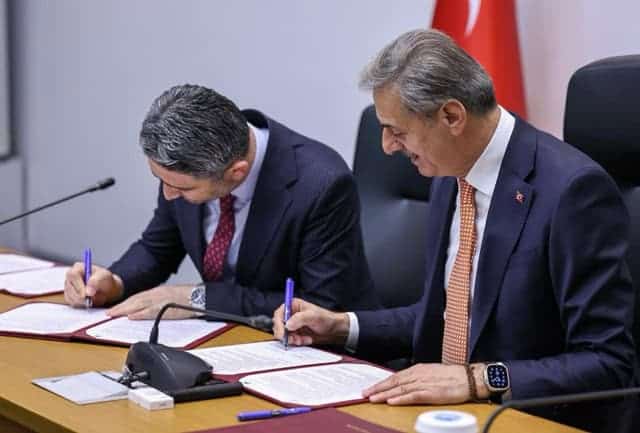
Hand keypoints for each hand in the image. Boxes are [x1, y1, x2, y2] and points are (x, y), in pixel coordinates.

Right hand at [64, 263, 123, 307]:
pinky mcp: (68, 296)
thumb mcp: (105, 277)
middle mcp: (71, 277)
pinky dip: (80, 304)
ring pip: (70, 296)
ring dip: (81, 301)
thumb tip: (88, 291)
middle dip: (80, 296)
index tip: (87, 294)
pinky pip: (71, 303)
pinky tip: (87, 302)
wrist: (107, 289)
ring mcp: (68, 286)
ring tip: (92, 299)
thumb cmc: (106, 280)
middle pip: (69, 287)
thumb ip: (97, 282)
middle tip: (90, 300)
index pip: (73, 275)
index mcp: (78, 267)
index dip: (79, 286)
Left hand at [107, 285, 193, 319]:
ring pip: (139, 305)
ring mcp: (161, 301)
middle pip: (135, 300)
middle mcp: (157, 294)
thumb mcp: (170, 297)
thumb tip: (146, 311)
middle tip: (108, 313)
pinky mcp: (166, 308)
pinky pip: (150, 311)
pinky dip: (140, 314)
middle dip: (120, 307)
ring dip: (125, 310)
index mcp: (158, 292)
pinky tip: (131, 317)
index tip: (115, 309)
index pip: (137, 298)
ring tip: (114, 315)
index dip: (125, 303)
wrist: (200, 297)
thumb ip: (158, 303)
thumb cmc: (188, 298)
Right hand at [272, 297, 349, 345]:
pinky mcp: (295, 334)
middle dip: (286, 334)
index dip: (278, 324)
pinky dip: (298, 342)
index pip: (279, 314)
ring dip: (293, 339)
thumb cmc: (325, 318)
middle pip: (278, 325)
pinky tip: (307, 339)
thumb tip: (287, 324)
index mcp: (293, 305)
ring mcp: (292, 325)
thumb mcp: (313, 316)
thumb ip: (300, 319)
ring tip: (303, 339)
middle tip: (294, 339)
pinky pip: (291, 340)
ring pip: (284, 335)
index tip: (283, 333)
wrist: (333, 329)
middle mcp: (290, 315)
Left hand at [363, 363, 477, 404]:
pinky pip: (412, 396)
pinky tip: (391, 401)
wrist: (470, 378)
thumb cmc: (453, 377)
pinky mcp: (431, 393)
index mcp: (418, 370)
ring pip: (399, 389)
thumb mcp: (432, 374)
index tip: (370, 389)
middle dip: (377, 388)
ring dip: (384, 394)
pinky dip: (400, 399)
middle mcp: (418, 375)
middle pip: (393, 382)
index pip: (395, 377)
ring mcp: (424, 383)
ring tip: (372, 398)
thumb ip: (419, 378)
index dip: (381, 383)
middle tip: (364, 393)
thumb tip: (406, 385)